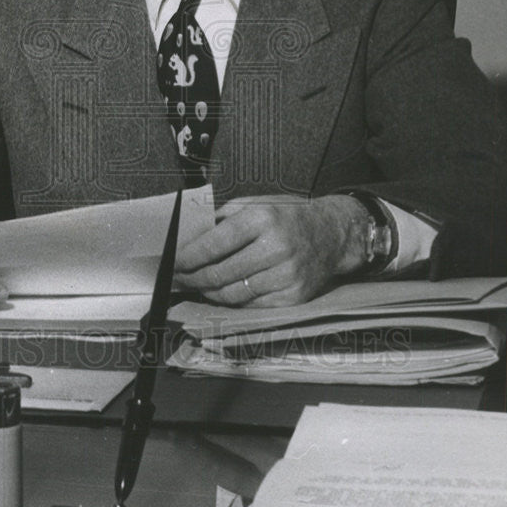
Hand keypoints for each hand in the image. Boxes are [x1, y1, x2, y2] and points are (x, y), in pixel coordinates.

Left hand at [174, 194, 368, 305]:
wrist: (332, 234)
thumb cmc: (288, 215)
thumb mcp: (257, 202)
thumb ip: (224, 216)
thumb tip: (190, 236)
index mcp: (262, 218)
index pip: (214, 244)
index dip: (189, 257)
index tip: (174, 263)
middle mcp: (275, 247)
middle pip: (220, 273)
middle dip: (192, 278)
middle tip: (178, 279)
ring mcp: (286, 275)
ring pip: (233, 293)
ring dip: (208, 292)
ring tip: (196, 286)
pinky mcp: (293, 296)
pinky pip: (251, 304)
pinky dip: (232, 301)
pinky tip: (222, 293)